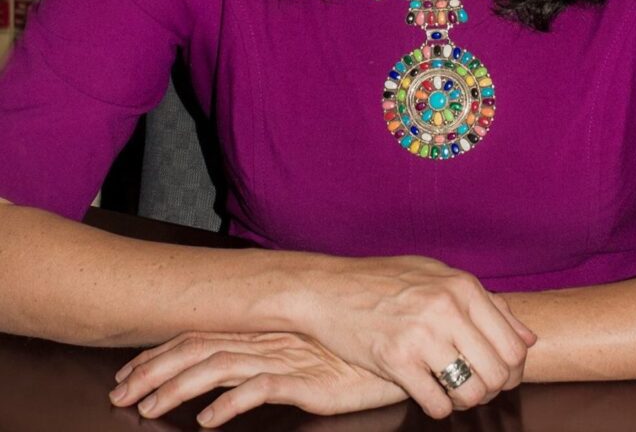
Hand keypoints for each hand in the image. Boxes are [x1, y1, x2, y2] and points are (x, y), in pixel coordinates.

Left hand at [109, 330, 406, 426]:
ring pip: (218, 367)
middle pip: (199, 347)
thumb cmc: (355, 343)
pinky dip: (228, 405)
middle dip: (154, 369)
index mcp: (264, 325)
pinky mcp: (307, 378)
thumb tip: (235, 368)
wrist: (402, 341)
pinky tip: (207, 422)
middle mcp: (269, 336)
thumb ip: (273, 347)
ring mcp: (287, 355)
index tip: (130, 369)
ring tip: (147, 408)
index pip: (202, 332)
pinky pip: (260, 389)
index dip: (162, 350)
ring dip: (177, 388)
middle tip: (120, 392)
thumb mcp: (306, 343)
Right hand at [292, 254, 536, 418]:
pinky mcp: (396, 360)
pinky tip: (427, 392)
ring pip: (471, 392)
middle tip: (476, 387)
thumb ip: (486, 303)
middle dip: (492, 389)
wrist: (329, 288)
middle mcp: (447, 308)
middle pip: (498, 373)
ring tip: (452, 391)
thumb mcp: (439, 276)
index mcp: (463, 286)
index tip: (499, 375)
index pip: (514, 345)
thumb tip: (528, 338)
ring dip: (466, 401)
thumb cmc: (385, 280)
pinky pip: (436, 404)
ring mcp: (421, 335)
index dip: (513, 371)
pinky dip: (438, 407)